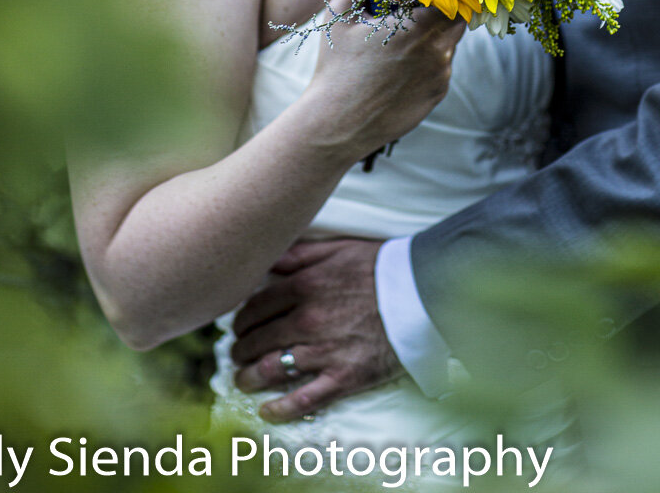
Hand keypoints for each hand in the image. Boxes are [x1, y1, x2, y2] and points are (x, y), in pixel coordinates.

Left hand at [231, 238, 398, 420]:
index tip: (238, 326)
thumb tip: (269, 259)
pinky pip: (304, 398)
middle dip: (241, 350)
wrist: (421, 292)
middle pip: (258, 340)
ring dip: (251, 378)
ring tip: (243, 380)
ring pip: (273, 369)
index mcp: (304, 287)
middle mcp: (307, 320)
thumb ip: (300, 254)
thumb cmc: (380, 267)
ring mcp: (324, 350)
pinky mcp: (343, 377)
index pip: (257, 307)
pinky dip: (281, 408)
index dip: (243, 319)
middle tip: (237, 354)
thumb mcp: (337, 249)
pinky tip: (267, 411)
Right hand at [306, 0, 464, 162]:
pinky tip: (402, 63)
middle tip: (420, 4)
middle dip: (443, 7)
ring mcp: (440, 76)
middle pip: (458, 18)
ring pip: (449, 43)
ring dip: (435, 33)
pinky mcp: (437, 95)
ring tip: (404, 36)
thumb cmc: (335, 68)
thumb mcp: (340, 17)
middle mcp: (437, 52)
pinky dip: (430, 58)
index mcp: (417, 29)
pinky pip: (442, 66)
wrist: (337, 125)